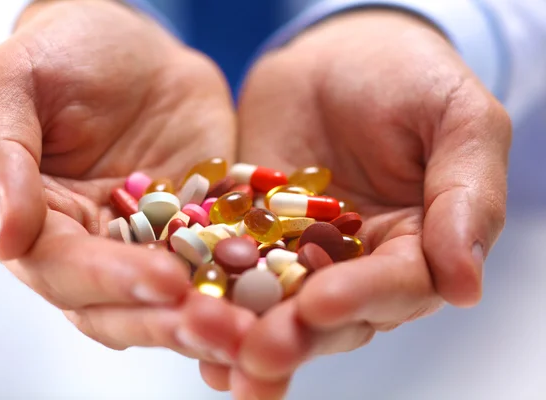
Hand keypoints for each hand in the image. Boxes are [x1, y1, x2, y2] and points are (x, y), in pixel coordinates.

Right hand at [0, 0, 252, 358]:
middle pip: (124, 304)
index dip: (111, 281)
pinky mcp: (202, 227)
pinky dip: (249, 279)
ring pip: (177, 297)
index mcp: (40, 222)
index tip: (163, 281)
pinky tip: (284, 291)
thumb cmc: (64, 51)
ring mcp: (153, 242)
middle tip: (224, 329)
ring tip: (255, 328)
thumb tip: (2, 237)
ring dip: (214, 316)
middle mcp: (96, 246)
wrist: (135, 44)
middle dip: (171, 320)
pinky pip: (224, 259)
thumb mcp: (14, 82)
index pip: (64, 270)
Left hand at [198, 9, 511, 397]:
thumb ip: (467, 197)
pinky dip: (208, 293)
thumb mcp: (458, 121)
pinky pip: (228, 267)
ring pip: (274, 304)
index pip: (396, 288)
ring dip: (243, 331)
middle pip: (330, 315)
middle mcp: (355, 266)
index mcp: (415, 248)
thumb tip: (466, 287)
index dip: (361, 299)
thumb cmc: (409, 79)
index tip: (321, 306)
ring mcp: (297, 255)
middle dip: (294, 335)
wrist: (338, 56)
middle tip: (257, 352)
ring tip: (212, 350)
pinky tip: (182, 319)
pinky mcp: (249, 236)